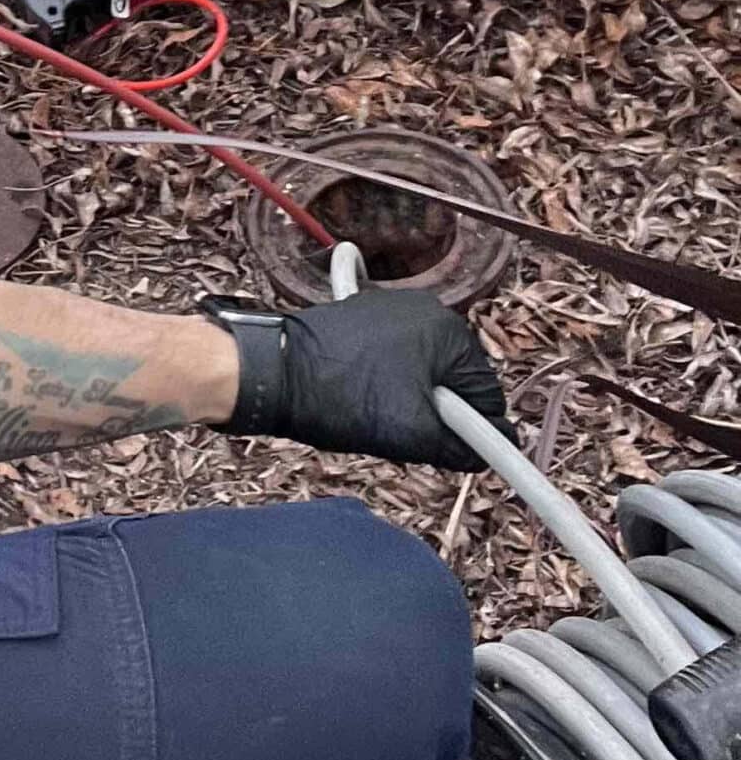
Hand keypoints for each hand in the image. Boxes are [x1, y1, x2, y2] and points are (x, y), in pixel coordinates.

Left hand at [212, 286, 511, 468]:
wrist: (271, 372)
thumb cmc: (344, 398)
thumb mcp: (414, 435)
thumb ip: (462, 448)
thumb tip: (488, 452)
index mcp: (450, 332)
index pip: (485, 394)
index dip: (472, 431)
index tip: (449, 449)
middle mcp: (427, 309)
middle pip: (454, 380)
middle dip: (438, 411)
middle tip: (405, 431)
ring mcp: (392, 307)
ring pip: (423, 371)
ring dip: (411, 397)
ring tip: (376, 412)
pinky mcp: (363, 314)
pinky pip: (394, 355)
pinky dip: (387, 377)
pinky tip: (363, 392)